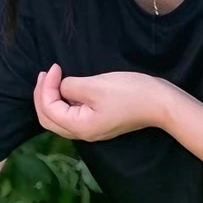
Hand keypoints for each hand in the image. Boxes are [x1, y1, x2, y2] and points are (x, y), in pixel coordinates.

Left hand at [34, 64, 175, 141]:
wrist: (159, 103)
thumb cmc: (129, 93)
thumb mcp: (95, 86)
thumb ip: (70, 86)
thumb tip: (61, 87)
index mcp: (80, 127)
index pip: (49, 110)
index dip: (46, 88)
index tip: (54, 68)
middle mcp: (83, 134)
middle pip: (49, 120)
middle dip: (42, 96)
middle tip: (45, 74)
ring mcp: (92, 130)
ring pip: (60, 119)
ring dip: (51, 100)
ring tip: (51, 79)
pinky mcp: (99, 123)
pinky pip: (72, 116)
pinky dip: (64, 103)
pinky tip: (67, 89)